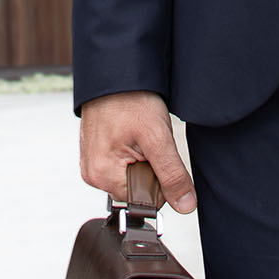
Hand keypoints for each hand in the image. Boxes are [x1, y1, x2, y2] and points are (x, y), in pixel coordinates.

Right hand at [79, 90, 196, 213]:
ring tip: (137, 134)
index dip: (159, 178)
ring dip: (142, 158)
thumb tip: (186, 205)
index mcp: (101, 176)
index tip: (154, 152)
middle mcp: (92, 175)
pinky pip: (123, 165)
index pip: (145, 200)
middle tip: (146, 140)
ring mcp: (92, 164)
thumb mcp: (158, 137)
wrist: (115, 73)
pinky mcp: (96, 154)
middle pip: (137, 189)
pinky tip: (130, 133)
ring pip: (132, 177)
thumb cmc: (130, 98)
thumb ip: (172, 175)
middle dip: (149, 167)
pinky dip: (133, 151)